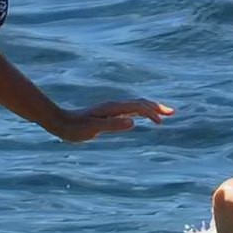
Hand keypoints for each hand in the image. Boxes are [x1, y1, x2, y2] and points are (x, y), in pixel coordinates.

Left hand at [52, 99, 173, 141]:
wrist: (59, 122)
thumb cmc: (75, 128)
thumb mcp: (93, 128)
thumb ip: (113, 125)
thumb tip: (134, 122)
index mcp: (114, 108)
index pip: (138, 107)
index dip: (152, 113)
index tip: (161, 123)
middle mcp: (115, 106)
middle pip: (141, 103)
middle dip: (157, 107)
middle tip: (172, 112)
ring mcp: (112, 110)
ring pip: (137, 106)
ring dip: (151, 108)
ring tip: (164, 114)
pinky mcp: (109, 115)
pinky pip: (131, 111)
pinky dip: (142, 112)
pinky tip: (144, 117)